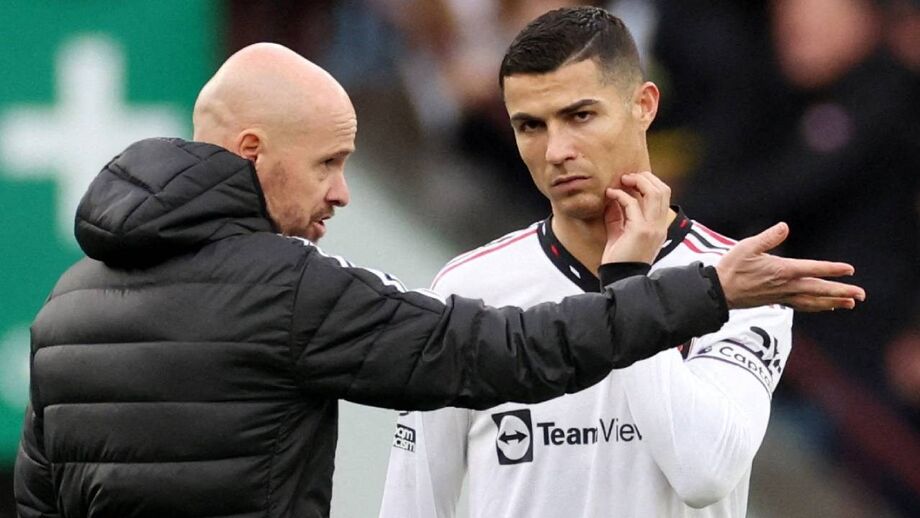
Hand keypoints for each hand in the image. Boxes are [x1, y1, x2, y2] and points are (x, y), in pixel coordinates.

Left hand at [602, 171, 671, 263]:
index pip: (664, 196)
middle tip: (626, 177)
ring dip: (638, 182)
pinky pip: (632, 204)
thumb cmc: (618, 258)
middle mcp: (660, 226)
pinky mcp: (640, 231)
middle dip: (645, 178)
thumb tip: (613, 196)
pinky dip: (620, 195)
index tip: (630, 181)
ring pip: (655, 192)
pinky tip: (610, 194)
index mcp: (659, 226)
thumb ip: (619, 215)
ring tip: (622, 181)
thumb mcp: (619, 232)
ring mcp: (653, 228)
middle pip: (663, 190)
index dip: (649, 183)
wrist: (618, 279)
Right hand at [716, 222, 865, 310]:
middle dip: (841, 292)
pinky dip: (817, 306)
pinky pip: (802, 305)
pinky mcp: (777, 301)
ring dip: (833, 302)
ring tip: (850, 303)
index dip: (831, 269)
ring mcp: (782, 296)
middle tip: (861, 295)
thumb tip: (784, 227)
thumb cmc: (731, 267)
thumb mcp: (746, 247)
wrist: (718, 292)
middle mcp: (785, 285)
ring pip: (813, 300)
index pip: (812, 269)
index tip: (849, 269)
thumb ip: (768, 237)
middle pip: (818, 289)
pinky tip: (825, 306)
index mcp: (781, 270)